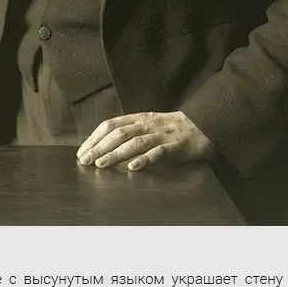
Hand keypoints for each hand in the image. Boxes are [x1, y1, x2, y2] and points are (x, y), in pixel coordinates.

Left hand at [76, 111, 213, 171]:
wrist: (205, 124)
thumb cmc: (172, 128)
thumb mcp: (149, 124)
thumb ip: (130, 132)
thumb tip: (103, 146)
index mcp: (139, 118)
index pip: (111, 125)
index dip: (95, 137)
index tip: (82, 152)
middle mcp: (148, 124)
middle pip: (119, 133)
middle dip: (99, 147)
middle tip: (84, 160)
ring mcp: (162, 135)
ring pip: (135, 142)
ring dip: (116, 153)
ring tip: (101, 164)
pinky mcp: (176, 146)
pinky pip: (159, 152)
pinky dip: (145, 159)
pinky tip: (133, 168)